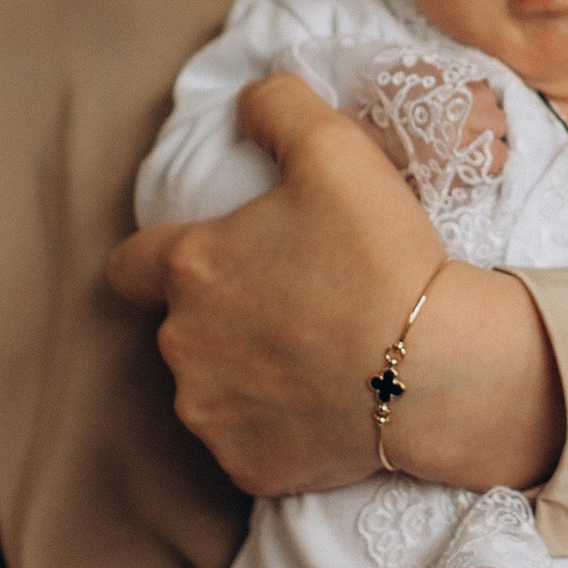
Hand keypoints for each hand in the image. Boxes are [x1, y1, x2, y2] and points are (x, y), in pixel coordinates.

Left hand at [108, 76, 565, 496]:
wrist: (437, 371)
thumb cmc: (382, 257)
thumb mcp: (335, 150)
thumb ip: (277, 107)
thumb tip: (248, 99)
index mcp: (189, 269)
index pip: (129, 264)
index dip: (158, 259)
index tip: (206, 261)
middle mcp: (180, 346)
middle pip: (180, 326)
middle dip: (222, 315)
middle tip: (294, 304)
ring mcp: (210, 414)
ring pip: (208, 388)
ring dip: (243, 373)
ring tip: (311, 359)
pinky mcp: (246, 468)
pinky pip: (247, 442)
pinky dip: (275, 428)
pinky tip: (323, 407)